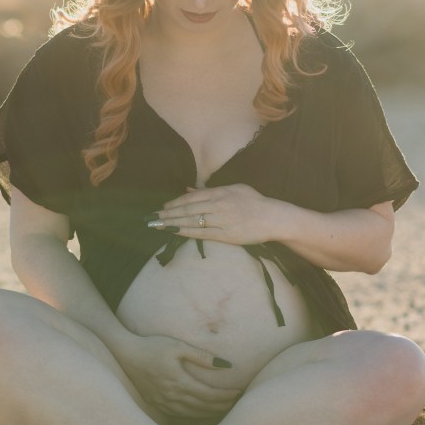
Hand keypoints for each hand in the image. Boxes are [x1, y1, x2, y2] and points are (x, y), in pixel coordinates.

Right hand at [117, 334, 243, 416]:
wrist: (125, 354)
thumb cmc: (152, 346)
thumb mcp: (178, 346)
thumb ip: (201, 356)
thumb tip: (225, 365)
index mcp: (180, 382)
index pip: (209, 394)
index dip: (225, 395)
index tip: (238, 392)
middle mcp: (172, 396)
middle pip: (203, 407)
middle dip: (221, 405)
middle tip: (235, 403)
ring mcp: (163, 402)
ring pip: (191, 414)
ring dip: (209, 413)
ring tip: (221, 408)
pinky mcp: (155, 403)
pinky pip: (178, 414)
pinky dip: (193, 415)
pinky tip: (199, 411)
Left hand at [152, 184, 274, 244]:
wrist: (272, 218)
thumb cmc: (255, 201)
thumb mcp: (234, 188)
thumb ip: (211, 189)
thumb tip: (189, 189)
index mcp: (219, 193)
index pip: (191, 198)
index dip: (174, 203)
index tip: (162, 208)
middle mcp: (218, 206)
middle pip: (187, 210)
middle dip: (167, 214)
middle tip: (152, 219)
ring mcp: (221, 221)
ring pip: (191, 222)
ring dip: (172, 224)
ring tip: (158, 226)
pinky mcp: (225, 235)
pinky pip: (202, 234)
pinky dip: (186, 232)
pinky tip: (175, 232)